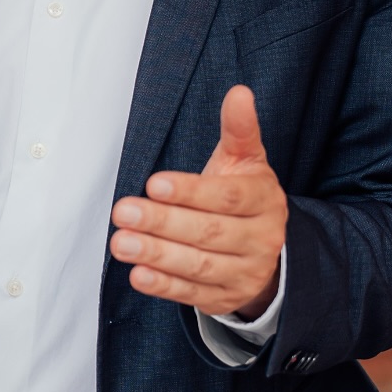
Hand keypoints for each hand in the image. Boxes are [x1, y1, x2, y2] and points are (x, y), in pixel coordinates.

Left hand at [110, 85, 286, 318]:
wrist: (269, 251)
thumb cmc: (245, 197)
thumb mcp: (246, 161)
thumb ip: (239, 130)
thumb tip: (239, 92)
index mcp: (265, 200)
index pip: (228, 197)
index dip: (191, 191)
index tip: (154, 183)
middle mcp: (261, 238)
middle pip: (210, 232)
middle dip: (163, 222)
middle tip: (123, 212)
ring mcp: (245, 272)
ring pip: (199, 265)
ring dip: (157, 254)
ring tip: (121, 242)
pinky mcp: (226, 298)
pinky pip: (193, 293)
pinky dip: (164, 285)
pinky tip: (138, 274)